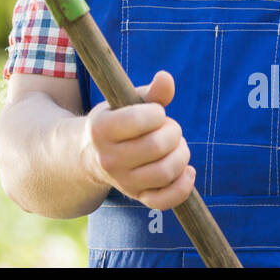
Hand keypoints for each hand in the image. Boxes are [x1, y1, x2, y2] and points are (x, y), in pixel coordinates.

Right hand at [81, 70, 195, 209]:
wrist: (92, 154)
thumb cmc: (117, 121)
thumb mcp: (126, 102)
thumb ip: (150, 92)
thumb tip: (166, 78)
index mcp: (100, 129)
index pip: (138, 121)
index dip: (157, 113)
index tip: (156, 112)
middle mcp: (108, 158)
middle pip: (156, 147)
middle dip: (174, 132)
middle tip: (171, 128)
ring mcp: (122, 181)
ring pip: (164, 173)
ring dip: (182, 155)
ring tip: (177, 146)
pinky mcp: (137, 196)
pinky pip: (164, 201)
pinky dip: (183, 186)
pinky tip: (187, 171)